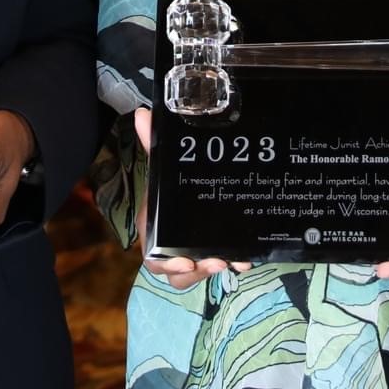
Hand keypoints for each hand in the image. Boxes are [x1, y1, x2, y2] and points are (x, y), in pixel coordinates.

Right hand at [133, 107, 251, 289]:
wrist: (189, 196)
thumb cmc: (168, 188)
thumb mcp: (163, 167)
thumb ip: (153, 144)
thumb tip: (143, 113)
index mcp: (155, 230)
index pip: (155, 256)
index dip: (168, 264)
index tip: (186, 262)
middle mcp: (171, 246)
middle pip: (178, 272)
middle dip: (197, 272)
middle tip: (218, 261)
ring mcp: (191, 252)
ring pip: (197, 275)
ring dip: (213, 271)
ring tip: (235, 260)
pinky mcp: (210, 252)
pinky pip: (216, 267)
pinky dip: (231, 264)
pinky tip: (246, 258)